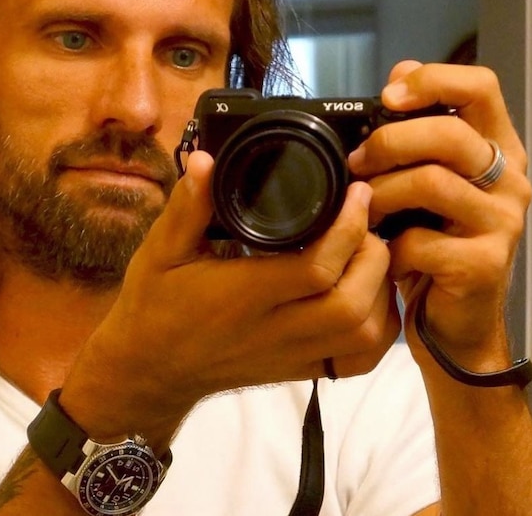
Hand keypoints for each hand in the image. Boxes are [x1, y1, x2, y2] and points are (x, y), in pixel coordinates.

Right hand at [61, 150, 398, 446]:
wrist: (150, 369)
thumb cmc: (154, 305)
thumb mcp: (160, 251)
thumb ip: (186, 208)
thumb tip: (205, 160)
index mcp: (241, 295)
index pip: (316, 269)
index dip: (348, 229)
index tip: (355, 193)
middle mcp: (273, 330)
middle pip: (352, 304)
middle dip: (374, 256)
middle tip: (367, 221)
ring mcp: (290, 355)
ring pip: (362, 335)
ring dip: (381, 290)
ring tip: (369, 254)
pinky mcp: (299, 370)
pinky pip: (357, 360)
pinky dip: (379, 329)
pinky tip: (370, 298)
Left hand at [348, 61, 530, 372]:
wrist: (453, 322)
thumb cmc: (433, 246)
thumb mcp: (425, 184)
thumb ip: (418, 135)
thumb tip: (398, 74)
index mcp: (497, 150)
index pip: (482, 87)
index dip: (433, 79)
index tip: (388, 95)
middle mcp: (510, 181)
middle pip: (451, 134)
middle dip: (390, 143)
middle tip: (358, 163)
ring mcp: (503, 223)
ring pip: (432, 183)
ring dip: (382, 195)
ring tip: (364, 210)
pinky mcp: (484, 265)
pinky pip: (421, 240)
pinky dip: (389, 247)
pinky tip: (384, 254)